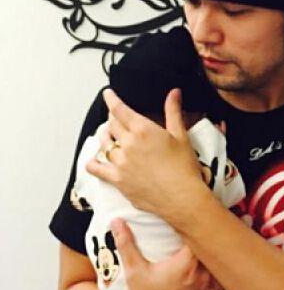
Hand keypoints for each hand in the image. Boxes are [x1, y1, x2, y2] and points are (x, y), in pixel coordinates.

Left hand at [86, 88, 207, 219]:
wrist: (182, 197)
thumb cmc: (184, 168)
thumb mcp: (181, 135)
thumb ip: (173, 111)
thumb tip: (173, 92)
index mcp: (143, 130)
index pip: (120, 109)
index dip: (111, 99)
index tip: (107, 94)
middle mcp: (128, 144)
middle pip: (112, 125)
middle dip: (112, 118)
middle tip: (116, 116)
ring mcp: (120, 163)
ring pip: (104, 144)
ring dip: (105, 136)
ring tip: (109, 134)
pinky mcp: (118, 180)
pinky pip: (97, 169)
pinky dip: (93, 163)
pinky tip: (94, 160)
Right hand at [111, 218, 225, 289]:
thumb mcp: (135, 273)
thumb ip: (127, 244)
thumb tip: (117, 221)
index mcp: (187, 262)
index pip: (200, 234)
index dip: (198, 227)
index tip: (192, 225)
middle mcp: (204, 274)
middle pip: (212, 248)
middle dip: (206, 242)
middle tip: (198, 238)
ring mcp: (213, 289)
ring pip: (219, 265)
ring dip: (212, 260)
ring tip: (205, 256)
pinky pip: (222, 284)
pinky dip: (216, 279)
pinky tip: (206, 277)